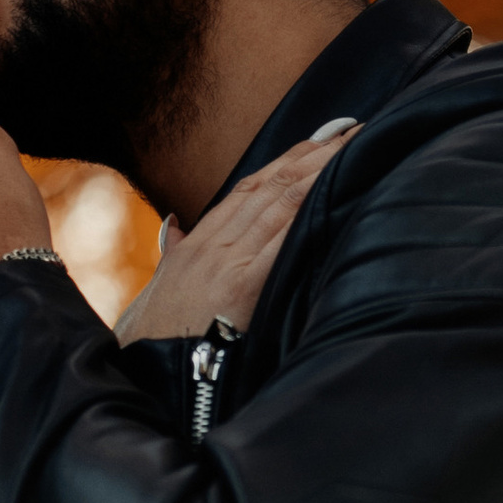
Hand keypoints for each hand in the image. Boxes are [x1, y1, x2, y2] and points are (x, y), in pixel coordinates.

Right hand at [112, 126, 355, 346]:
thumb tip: (176, 228)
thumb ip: (173, 254)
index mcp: (197, 243)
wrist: (150, 372)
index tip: (313, 142)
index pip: (246, 189)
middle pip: (269, 185)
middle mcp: (213, 243)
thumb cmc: (154, 337)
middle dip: (311, 154)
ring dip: (319, 170)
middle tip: (348, 131)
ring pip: (279, 200)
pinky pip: (282, 236)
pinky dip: (309, 208)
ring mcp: (228, 260)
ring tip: (353, 146)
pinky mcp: (243, 283)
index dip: (283, 162)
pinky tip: (334, 188)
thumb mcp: (161, 288)